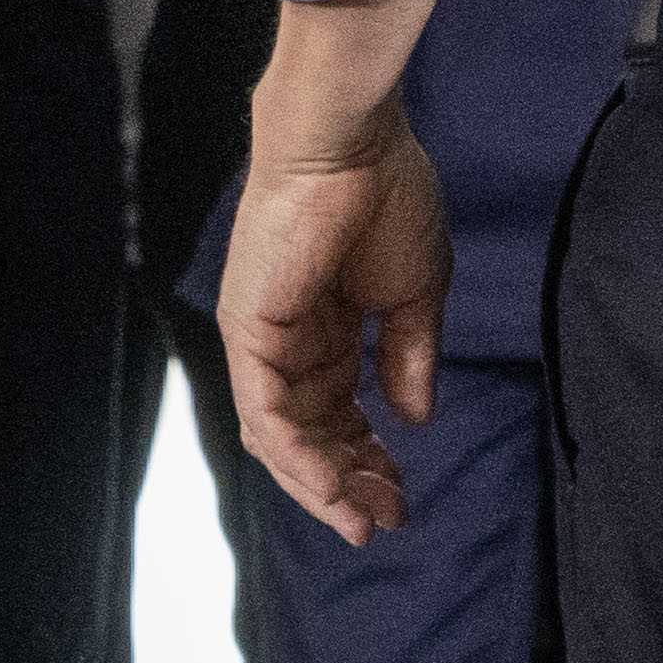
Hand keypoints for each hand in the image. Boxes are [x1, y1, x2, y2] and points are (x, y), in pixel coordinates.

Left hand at [220, 120, 452, 546]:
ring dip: (322, 483)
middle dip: (348, 483)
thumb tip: (415, 418)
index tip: (402, 497)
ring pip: (281, 436)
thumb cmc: (387, 195)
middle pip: (309, 434)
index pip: (339, 413)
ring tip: (361, 519)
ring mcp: (261, 339)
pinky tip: (333, 484)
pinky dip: (298, 454)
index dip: (369, 459)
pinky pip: (265, 412)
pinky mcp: (247, 332)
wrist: (354, 142)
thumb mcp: (415, 292)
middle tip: (386, 520)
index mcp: (325, 327)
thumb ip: (411, 356)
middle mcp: (286, 341)